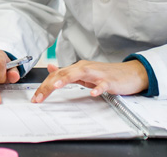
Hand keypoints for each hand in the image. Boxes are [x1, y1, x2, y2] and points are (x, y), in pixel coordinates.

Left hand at [31, 60, 147, 102]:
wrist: (130, 74)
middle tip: (39, 97)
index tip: (36, 98)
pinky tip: (93, 93)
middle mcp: (85, 68)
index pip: (57, 75)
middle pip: (64, 74)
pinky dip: (98, 88)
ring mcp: (98, 73)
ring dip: (67, 79)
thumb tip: (51, 68)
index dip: (45, 86)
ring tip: (56, 86)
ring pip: (79, 74)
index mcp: (78, 68)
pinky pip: (103, 84)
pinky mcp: (110, 80)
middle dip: (49, 85)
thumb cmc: (107, 75)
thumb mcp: (84, 73)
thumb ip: (68, 72)